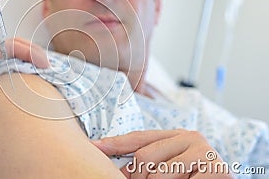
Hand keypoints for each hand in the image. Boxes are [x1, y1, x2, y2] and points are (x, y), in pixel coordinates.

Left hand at [0, 38, 48, 145]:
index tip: (42, 63)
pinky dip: (24, 64)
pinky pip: (10, 60)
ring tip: (46, 70)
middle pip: (17, 44)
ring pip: (15, 50)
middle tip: (50, 67)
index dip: (27, 52)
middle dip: (35, 52)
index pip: (7, 46)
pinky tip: (32, 75)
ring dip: (32, 57)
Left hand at [92, 129, 233, 177]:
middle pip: (144, 156)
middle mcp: (191, 137)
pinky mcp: (214, 169)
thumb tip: (119, 170)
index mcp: (178, 135)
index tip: (93, 146)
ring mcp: (204, 152)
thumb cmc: (197, 178)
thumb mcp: (173, 166)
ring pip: (157, 174)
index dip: (114, 143)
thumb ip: (149, 162)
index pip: (139, 138)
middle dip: (140, 177)